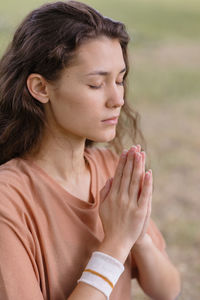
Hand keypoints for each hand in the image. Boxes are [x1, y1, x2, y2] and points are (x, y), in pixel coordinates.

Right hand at [99, 146, 152, 261]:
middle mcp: (120, 197)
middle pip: (126, 175)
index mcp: (112, 195)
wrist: (117, 241)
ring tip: (140, 154)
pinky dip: (147, 183)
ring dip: (137, 167)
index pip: (118, 175)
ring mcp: (130, 204)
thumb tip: (110, 178)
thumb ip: (105, 191)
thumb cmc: (109, 223)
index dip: (122, 163)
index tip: (125, 152)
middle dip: (130, 160)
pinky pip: (144, 195)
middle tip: (134, 147)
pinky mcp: (140, 211)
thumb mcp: (102, 206)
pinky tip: (149, 173)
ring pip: (135, 181)